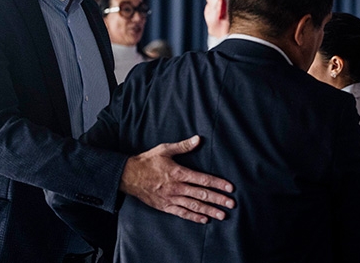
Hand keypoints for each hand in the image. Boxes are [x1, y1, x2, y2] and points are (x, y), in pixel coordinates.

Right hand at [119, 135, 234, 223]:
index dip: (217, 184)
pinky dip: (194, 217)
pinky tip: (204, 219)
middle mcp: (176, 187)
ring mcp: (171, 198)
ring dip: (209, 210)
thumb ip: (183, 146)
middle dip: (218, 199)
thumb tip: (198, 139)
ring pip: (194, 206)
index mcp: (178, 173)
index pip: (203, 179)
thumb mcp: (164, 149)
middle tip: (231, 204)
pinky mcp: (165, 206)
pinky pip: (182, 213)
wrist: (128, 176)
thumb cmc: (147, 161)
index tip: (230, 188)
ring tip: (223, 215)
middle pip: (201, 194)